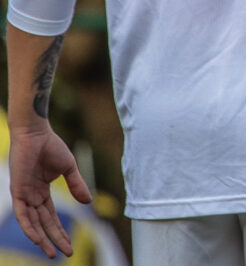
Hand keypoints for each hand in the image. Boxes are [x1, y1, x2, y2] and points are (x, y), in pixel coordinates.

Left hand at [8, 125, 89, 258]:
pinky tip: (36, 239)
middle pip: (44, 224)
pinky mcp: (17, 191)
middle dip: (54, 240)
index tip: (70, 246)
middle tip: (64, 255)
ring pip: (32, 224)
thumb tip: (88, 203)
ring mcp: (24, 195)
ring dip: (41, 239)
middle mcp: (32, 197)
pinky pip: (22, 215)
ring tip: (51, 253)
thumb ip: (77, 186)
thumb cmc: (51, 146)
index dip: (61, 232)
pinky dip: (29, 227)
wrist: (36, 133)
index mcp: (42, 192)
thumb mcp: (68, 169)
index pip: (52, 218)